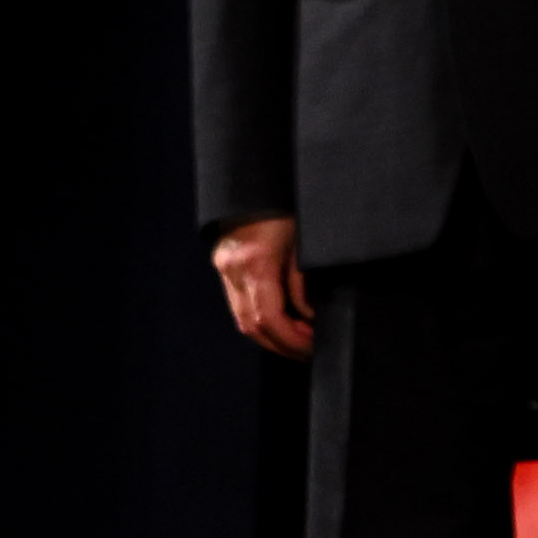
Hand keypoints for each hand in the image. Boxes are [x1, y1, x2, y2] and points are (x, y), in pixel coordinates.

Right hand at [212, 216, 314, 360]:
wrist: (256, 186)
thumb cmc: (286, 209)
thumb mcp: (303, 242)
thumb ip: (301, 281)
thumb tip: (308, 316)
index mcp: (256, 262)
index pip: (268, 317)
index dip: (290, 338)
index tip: (312, 346)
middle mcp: (234, 269)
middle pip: (251, 325)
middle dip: (282, 344)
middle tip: (309, 351)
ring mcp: (225, 269)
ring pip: (242, 319)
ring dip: (271, 337)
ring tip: (299, 342)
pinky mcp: (224, 267)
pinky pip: (240, 305)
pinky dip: (261, 321)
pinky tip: (283, 324)